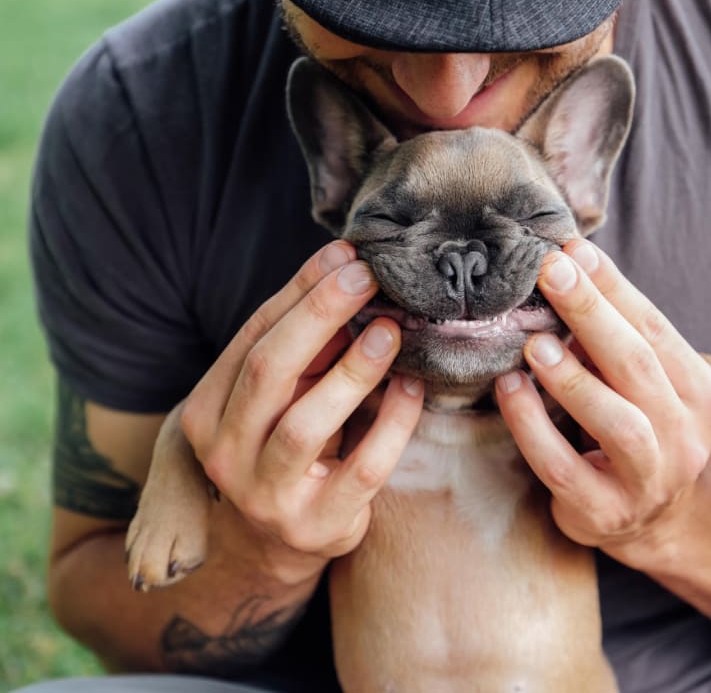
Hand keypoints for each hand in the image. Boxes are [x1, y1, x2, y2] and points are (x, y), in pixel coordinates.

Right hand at [180, 241, 423, 582]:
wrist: (271, 547)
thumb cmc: (281, 450)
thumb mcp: (277, 398)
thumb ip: (303, 347)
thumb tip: (346, 272)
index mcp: (206, 411)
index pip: (252, 337)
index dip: (299, 292)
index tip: (344, 255)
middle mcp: (224, 453)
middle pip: (268, 371)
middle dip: (319, 316)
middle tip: (366, 277)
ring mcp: (265, 494)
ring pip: (306, 423)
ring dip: (352, 371)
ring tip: (390, 330)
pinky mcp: (315, 525)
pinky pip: (361, 468)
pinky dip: (390, 424)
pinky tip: (412, 388)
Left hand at [494, 240, 710, 561]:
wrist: (650, 521)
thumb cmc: (638, 431)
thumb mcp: (642, 384)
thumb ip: (616, 337)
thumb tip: (571, 264)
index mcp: (703, 396)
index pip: (657, 331)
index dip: (614, 289)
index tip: (574, 250)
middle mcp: (687, 438)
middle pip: (639, 366)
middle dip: (593, 314)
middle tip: (551, 272)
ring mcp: (650, 481)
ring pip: (618, 422)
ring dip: (573, 378)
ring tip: (534, 344)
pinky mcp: (604, 513)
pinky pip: (563, 468)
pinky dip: (533, 427)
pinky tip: (510, 390)